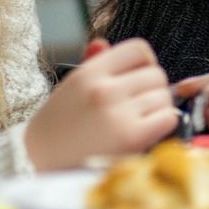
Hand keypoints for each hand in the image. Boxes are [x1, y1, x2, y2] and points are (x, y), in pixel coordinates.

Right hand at [23, 37, 178, 171]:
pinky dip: (163, 124)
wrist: (40, 165)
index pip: (140, 49)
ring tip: (139, 120)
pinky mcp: (131, 137)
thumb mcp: (71, 88)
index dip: (145, 62)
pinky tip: (147, 131)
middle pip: (156, 74)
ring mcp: (118, 113)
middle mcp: (104, 89)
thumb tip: (103, 43)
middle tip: (138, 105)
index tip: (138, 78)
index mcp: (90, 73)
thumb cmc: (58, 126)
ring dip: (158, 108)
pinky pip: (168, 117)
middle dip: (152, 88)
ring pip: (164, 96)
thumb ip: (92, 64)